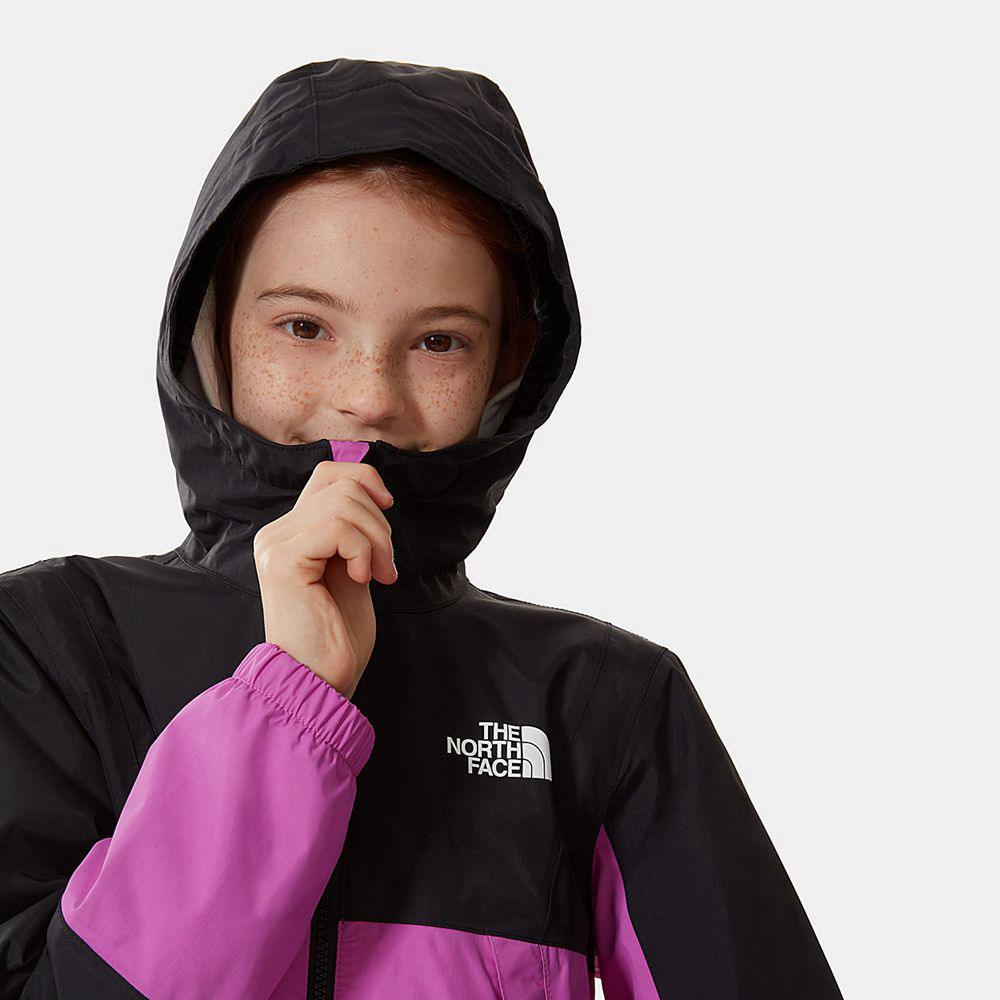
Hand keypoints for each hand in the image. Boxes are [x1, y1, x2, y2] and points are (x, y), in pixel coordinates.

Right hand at [253, 460, 396, 698]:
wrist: (318, 679)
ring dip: (377, 540)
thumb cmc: (338, 634)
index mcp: (291, 533)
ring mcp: (276, 545)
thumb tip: (376, 492)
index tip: (388, 508)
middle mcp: (276, 533)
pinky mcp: (283, 560)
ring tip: (377, 576)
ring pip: (344, 503)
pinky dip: (363, 550)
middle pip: (343, 486)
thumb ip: (353, 533)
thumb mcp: (352, 569)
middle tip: (386, 568)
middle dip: (380, 524)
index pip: (328, 474)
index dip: (365, 479)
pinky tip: (361, 580)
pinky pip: (337, 527)